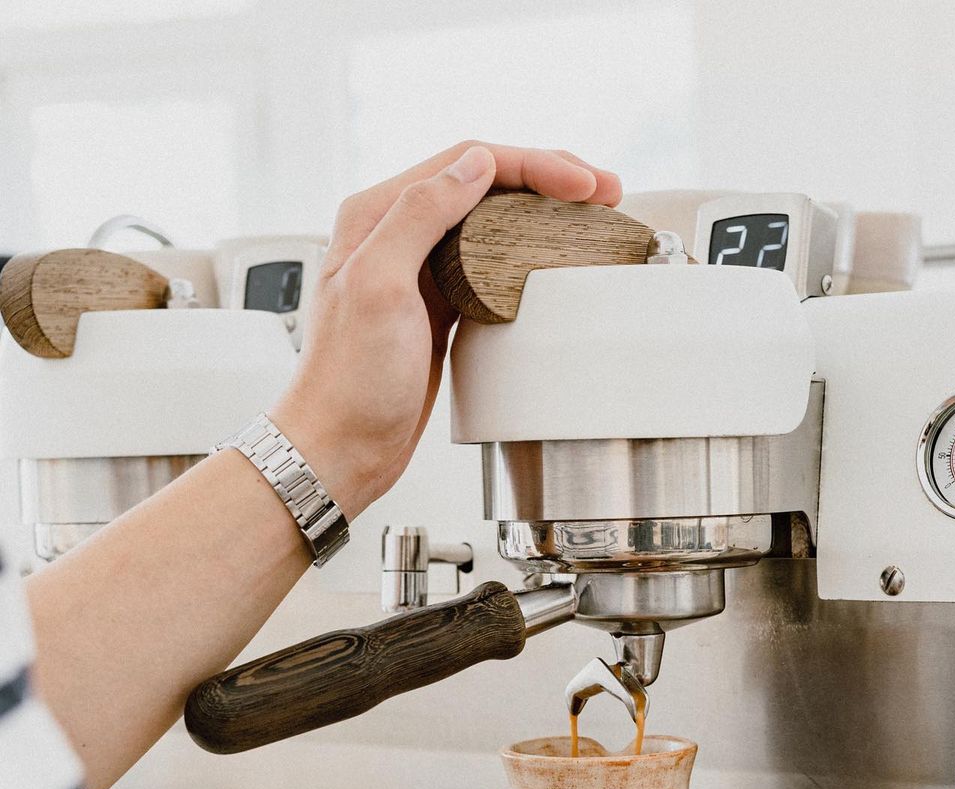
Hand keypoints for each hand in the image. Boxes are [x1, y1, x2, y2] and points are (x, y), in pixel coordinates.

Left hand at [270, 142, 620, 518]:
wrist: (341, 446)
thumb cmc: (349, 381)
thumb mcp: (380, 287)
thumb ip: (419, 216)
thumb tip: (472, 167)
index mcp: (376, 216)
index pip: (466, 164)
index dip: (532, 166)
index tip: (579, 184)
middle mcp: (395, 234)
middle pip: (485, 184)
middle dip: (548, 180)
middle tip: (602, 192)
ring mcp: (419, 271)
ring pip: (492, 221)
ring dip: (542, 212)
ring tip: (589, 217)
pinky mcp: (438, 307)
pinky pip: (490, 262)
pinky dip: (527, 253)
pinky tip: (552, 259)